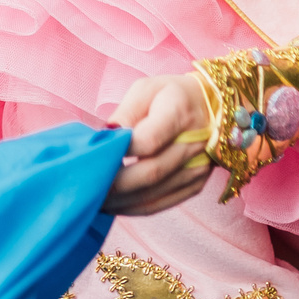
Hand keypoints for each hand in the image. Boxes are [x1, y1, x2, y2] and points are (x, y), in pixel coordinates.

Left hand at [104, 72, 213, 214]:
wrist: (213, 106)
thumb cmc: (171, 94)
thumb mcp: (146, 89)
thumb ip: (125, 112)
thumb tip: (105, 136)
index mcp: (180, 113)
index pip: (148, 140)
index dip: (120, 151)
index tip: (95, 155)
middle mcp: (194, 144)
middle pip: (150, 172)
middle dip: (113, 184)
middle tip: (85, 186)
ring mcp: (198, 168)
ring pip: (154, 194)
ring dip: (120, 201)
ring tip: (93, 200)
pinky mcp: (196, 185)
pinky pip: (162, 204)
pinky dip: (135, 208)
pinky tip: (113, 205)